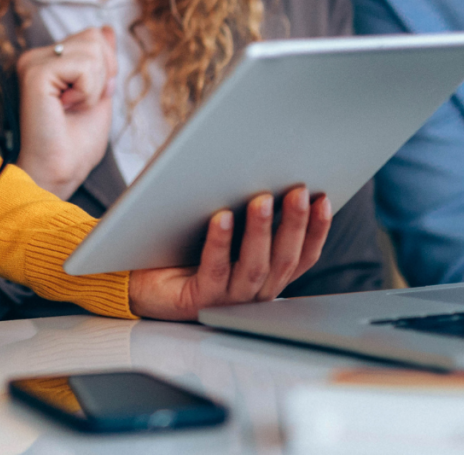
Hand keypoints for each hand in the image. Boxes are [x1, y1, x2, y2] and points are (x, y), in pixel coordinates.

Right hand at [16, 26, 116, 198]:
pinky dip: (87, 91)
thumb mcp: (99, 91)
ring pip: (92, 49)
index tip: (86, 99)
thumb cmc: (76, 143)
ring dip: (94, 86)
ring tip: (72, 107)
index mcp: (48, 60)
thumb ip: (102, 60)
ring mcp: (33, 63)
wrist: (60, 172)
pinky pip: (83, 65)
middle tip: (80, 104)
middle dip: (102, 74)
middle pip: (94, 37)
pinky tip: (66, 107)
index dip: (105, 68)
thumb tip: (107, 29)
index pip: (93, 36)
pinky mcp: (35, 73)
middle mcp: (36, 57)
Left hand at [127, 185, 331, 319]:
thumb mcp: (224, 222)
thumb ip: (247, 206)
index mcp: (266, 274)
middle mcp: (252, 291)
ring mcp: (227, 298)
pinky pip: (214, 270)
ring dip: (261, 231)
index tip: (323, 198)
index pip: (302, 256)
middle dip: (294, 224)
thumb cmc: (185, 243)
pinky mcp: (198, 300)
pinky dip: (220, 243)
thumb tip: (264, 162)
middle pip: (283, 260)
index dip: (316, 230)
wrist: (140, 275)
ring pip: (254, 267)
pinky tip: (221, 217)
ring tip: (262, 199)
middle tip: (298, 190)